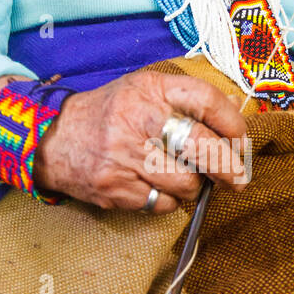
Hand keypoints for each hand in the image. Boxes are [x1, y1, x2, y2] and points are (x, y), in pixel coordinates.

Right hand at [33, 69, 250, 211]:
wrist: (54, 139)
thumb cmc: (110, 114)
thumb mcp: (144, 91)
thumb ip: (186, 101)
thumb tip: (235, 117)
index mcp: (150, 89)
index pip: (207, 101)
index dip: (232, 124)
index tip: (240, 140)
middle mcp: (138, 119)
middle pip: (203, 147)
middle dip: (228, 168)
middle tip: (236, 178)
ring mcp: (126, 156)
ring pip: (186, 182)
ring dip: (193, 186)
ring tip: (183, 179)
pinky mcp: (116, 188)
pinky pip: (161, 203)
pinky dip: (167, 201)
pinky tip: (156, 187)